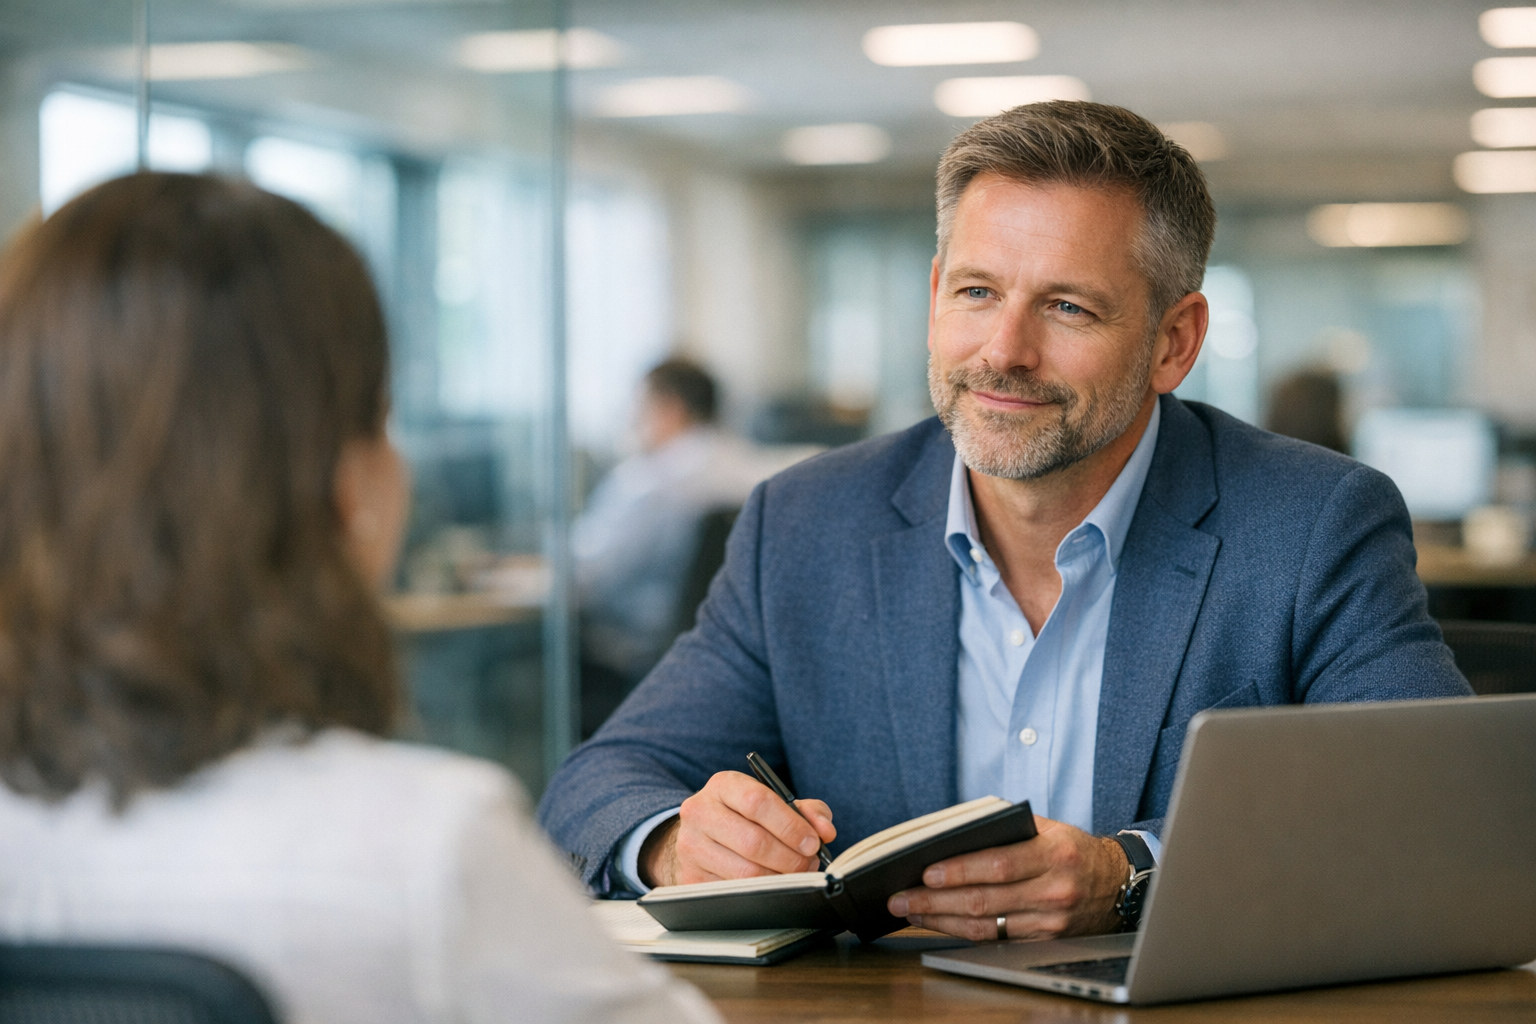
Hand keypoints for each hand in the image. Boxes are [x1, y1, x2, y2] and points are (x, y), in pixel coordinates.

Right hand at [640, 770, 835, 887]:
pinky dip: (761, 893)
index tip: (813, 842)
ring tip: (795, 874)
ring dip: (779, 878)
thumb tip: (825, 831)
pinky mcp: (690, 878)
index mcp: (723, 786)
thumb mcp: (773, 802)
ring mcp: (690, 847)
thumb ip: (806, 811)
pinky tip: (772, 885)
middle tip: (809, 863)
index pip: (758, 802)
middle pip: (753, 842)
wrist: (701, 835)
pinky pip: (734, 893)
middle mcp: (700, 812)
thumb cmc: (746, 817)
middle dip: (790, 858)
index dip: (790, 825)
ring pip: (745, 872)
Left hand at [885, 815, 1127, 939]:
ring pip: (985, 926)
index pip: (997, 865)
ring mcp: (1050, 922)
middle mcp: (1053, 891)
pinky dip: (962, 932)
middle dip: (935, 900)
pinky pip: (995, 940)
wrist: (1117, 884)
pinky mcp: (1044, 942)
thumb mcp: (1048, 828)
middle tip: (901, 898)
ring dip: (941, 920)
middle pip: (984, 900)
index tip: (926, 872)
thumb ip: (1006, 829)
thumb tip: (952, 836)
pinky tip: (939, 923)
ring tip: (911, 911)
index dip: (959, 870)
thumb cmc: (1072, 850)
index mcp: (1053, 855)